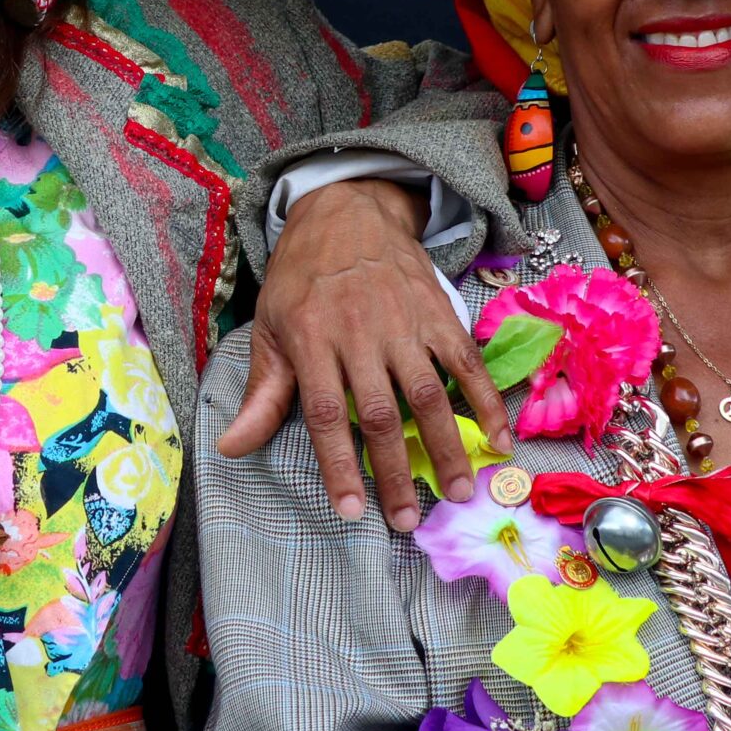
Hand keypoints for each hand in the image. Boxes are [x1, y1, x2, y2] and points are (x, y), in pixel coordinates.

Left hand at [217, 179, 511, 528]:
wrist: (347, 210)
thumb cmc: (302, 279)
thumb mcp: (271, 329)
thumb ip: (262, 394)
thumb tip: (230, 448)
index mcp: (312, 340)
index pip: (325, 414)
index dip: (338, 465)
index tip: (350, 510)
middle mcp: (358, 333)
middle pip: (380, 413)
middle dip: (395, 472)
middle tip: (408, 520)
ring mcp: (403, 322)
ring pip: (428, 393)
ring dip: (446, 447)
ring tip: (460, 492)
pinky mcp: (438, 312)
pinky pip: (466, 362)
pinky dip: (487, 400)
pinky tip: (500, 438)